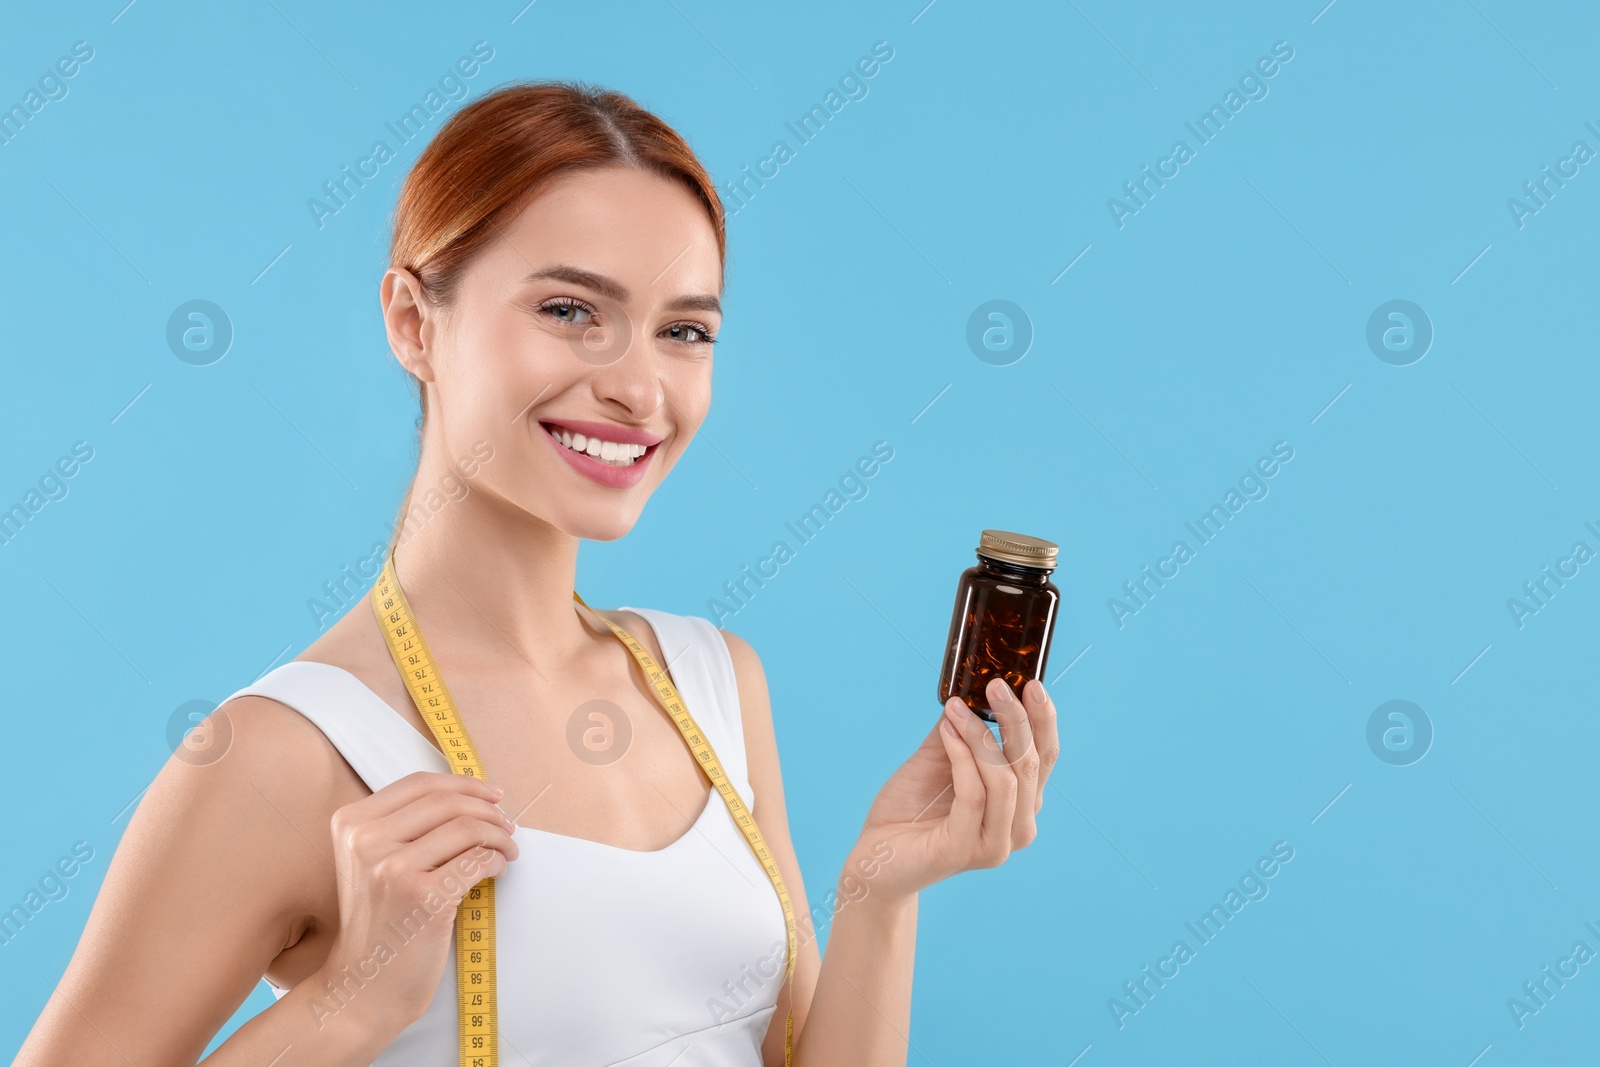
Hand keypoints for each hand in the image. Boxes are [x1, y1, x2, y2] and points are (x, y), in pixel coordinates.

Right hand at [315, 771, 519, 1030]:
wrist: (363, 987)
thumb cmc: (378, 924)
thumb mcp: (370, 862)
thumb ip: (403, 826)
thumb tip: (470, 797)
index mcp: (351, 824)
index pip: (420, 784)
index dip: (464, 784)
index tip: (491, 794)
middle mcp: (367, 841)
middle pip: (447, 802)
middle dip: (488, 810)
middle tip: (506, 826)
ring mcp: (393, 868)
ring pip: (468, 828)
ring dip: (499, 836)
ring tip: (506, 850)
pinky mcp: (424, 897)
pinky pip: (478, 861)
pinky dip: (497, 862)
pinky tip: (496, 871)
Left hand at [854, 678, 1058, 900]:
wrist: (876, 856)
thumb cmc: (909, 809)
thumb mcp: (938, 758)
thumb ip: (960, 731)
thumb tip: (971, 691)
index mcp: (1021, 804)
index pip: (1045, 757)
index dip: (1043, 720)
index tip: (1031, 684)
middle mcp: (1017, 827)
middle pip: (1031, 765)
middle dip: (1017, 720)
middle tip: (996, 685)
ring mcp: (995, 844)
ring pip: (1006, 780)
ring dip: (982, 737)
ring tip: (956, 711)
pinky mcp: (965, 850)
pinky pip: (974, 795)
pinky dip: (962, 758)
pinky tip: (948, 733)